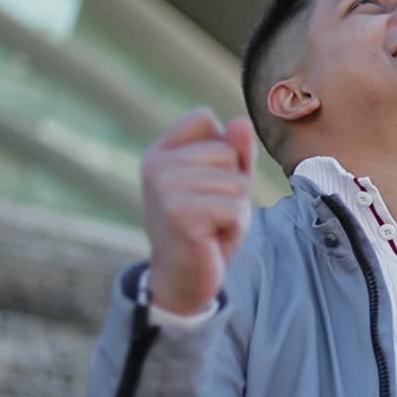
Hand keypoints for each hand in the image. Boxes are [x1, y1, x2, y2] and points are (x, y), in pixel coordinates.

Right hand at [141, 107, 254, 315]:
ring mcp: (164, 188)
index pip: (204, 117)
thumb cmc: (207, 227)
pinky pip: (234, 207)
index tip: (207, 182)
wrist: (184, 278)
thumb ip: (236, 151)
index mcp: (161, 151)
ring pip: (235, 181)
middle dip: (234, 185)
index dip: (223, 149)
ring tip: (211, 226)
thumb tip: (240, 122)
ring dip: (235, 209)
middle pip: (227, 151)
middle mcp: (156, 165)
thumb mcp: (225, 183)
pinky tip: (211, 238)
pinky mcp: (180, 214)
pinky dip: (235, 226)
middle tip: (211, 213)